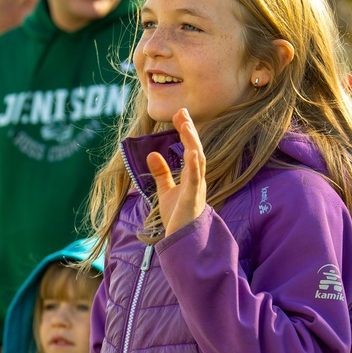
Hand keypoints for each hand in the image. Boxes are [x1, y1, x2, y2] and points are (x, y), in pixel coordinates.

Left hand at [146, 108, 206, 235]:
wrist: (182, 241)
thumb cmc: (178, 217)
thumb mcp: (165, 190)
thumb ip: (161, 172)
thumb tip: (152, 154)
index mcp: (192, 176)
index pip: (190, 148)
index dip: (186, 131)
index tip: (179, 114)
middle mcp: (198, 179)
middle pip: (196, 149)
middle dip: (190, 131)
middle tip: (182, 112)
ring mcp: (197, 189)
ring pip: (199, 161)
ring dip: (193, 142)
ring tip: (187, 125)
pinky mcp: (193, 199)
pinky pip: (195, 180)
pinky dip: (195, 166)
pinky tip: (192, 152)